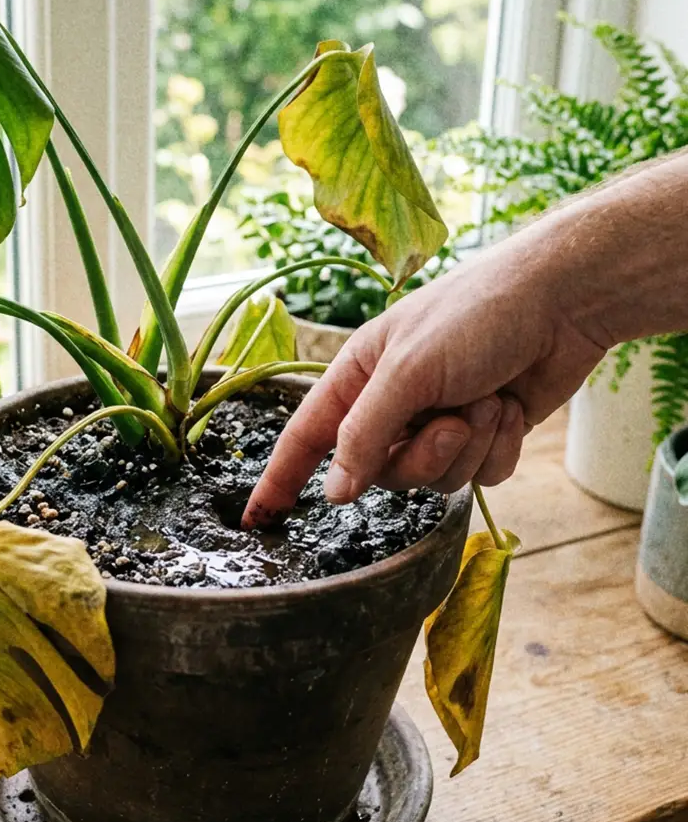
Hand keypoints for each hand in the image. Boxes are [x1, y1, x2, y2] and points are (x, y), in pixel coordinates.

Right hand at [242, 230, 608, 526]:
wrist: (563, 301)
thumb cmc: (475, 315)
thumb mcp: (407, 371)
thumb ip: (364, 435)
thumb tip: (334, 492)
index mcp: (357, 378)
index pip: (306, 438)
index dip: (281, 479)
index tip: (259, 521)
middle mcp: (392, 405)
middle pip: (382, 473)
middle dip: (422, 455)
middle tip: (450, 421)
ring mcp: (438, 423)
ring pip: (435, 479)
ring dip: (467, 445)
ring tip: (487, 401)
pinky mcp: (481, 437)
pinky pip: (479, 476)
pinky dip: (498, 447)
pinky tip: (509, 408)